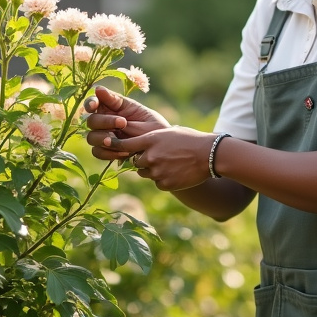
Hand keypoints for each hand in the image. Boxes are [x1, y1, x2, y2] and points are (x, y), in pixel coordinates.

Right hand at [84, 86, 169, 161]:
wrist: (161, 145)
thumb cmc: (149, 123)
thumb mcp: (136, 109)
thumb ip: (115, 101)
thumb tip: (98, 89)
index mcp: (109, 107)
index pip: (92, 103)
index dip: (89, 103)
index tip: (94, 106)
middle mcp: (103, 121)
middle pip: (91, 121)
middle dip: (105, 122)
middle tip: (123, 123)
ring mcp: (103, 136)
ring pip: (91, 137)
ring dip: (103, 138)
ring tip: (119, 140)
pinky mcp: (106, 151)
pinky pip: (98, 152)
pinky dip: (109, 152)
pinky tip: (124, 151)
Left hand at [100, 126, 214, 191]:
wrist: (209, 155)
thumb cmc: (191, 140)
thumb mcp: (169, 133)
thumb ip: (153, 139)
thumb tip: (141, 142)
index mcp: (150, 140)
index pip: (124, 145)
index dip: (114, 146)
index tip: (107, 145)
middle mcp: (150, 156)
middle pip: (135, 162)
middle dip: (143, 160)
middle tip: (159, 157)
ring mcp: (157, 171)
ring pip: (146, 173)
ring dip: (153, 170)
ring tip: (171, 163)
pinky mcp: (164, 184)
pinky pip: (157, 182)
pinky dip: (164, 179)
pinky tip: (177, 172)